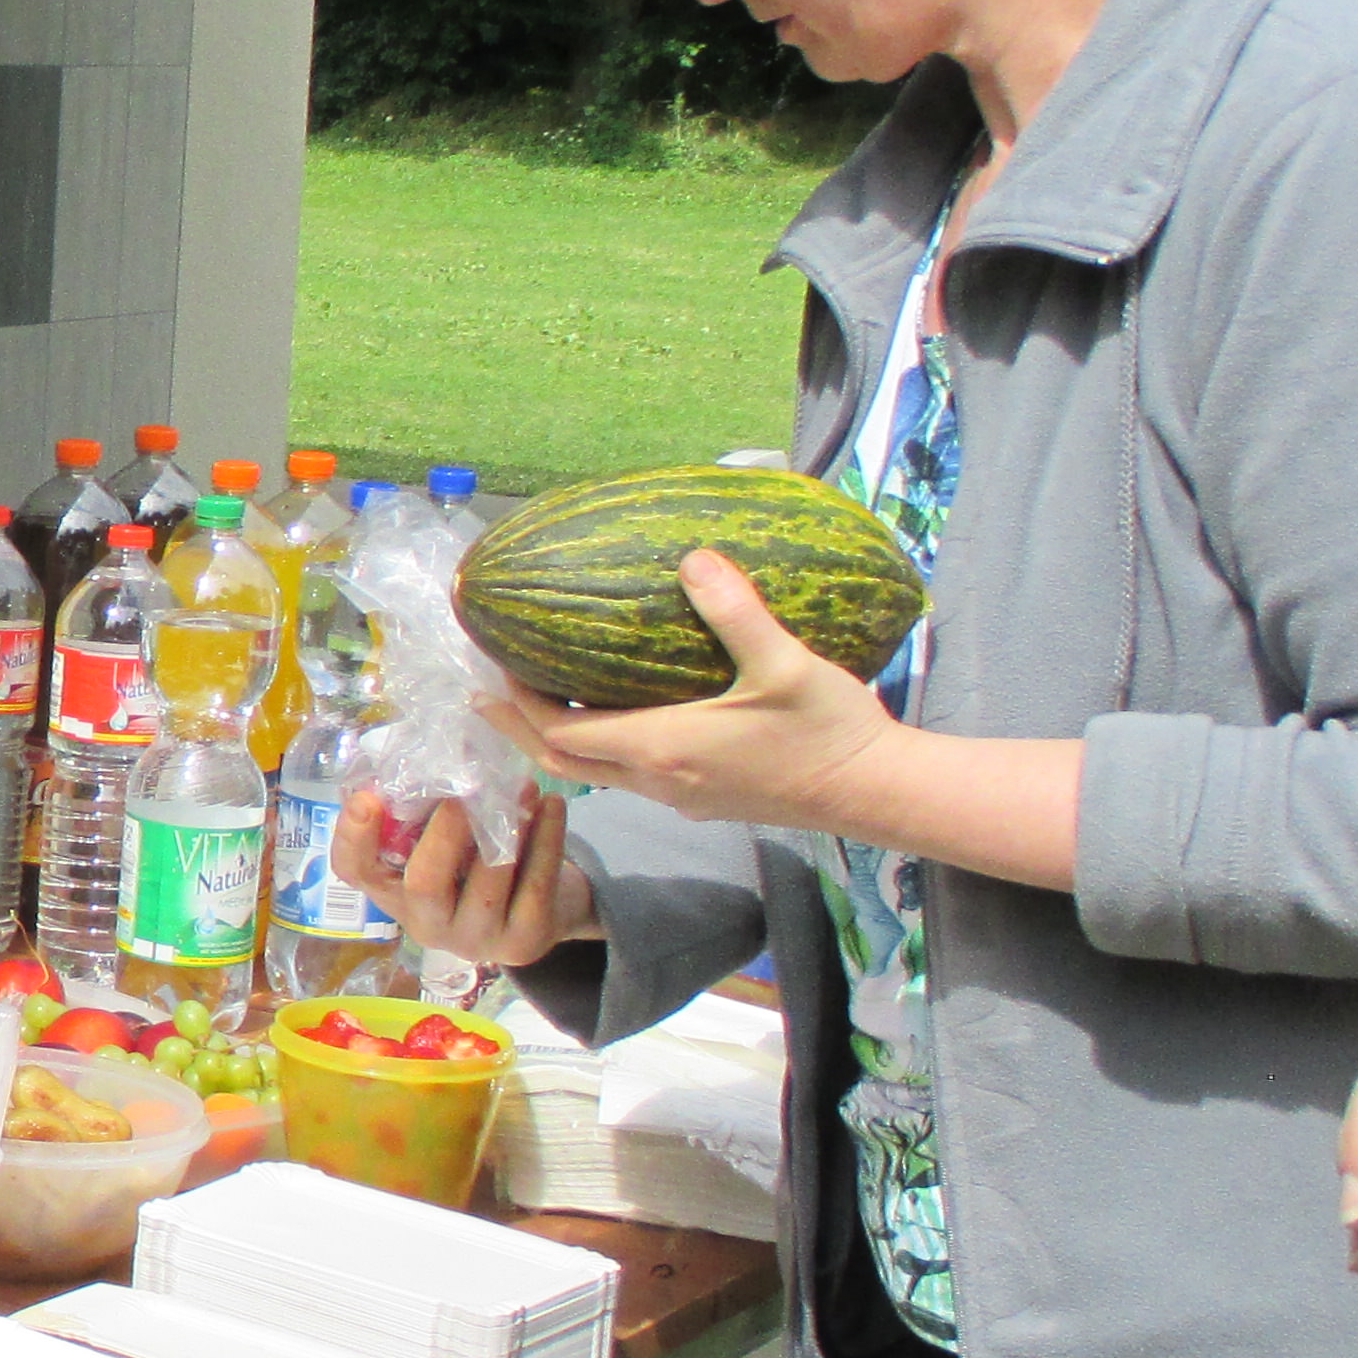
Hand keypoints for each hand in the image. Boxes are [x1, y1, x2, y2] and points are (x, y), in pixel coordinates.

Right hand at [337, 782, 597, 969]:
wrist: (544, 912)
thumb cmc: (481, 862)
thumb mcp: (445, 839)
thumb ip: (426, 810)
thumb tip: (432, 752)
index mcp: (394, 892)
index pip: (355, 870)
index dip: (354, 837)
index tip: (367, 798)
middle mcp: (426, 924)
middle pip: (422, 884)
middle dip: (444, 834)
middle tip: (465, 793)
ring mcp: (475, 940)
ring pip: (487, 885)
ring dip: (507, 828)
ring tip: (524, 787)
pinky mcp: (523, 942)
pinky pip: (535, 887)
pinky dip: (547, 840)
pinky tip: (552, 805)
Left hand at [502, 550, 903, 836]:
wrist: (876, 792)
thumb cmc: (830, 730)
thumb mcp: (784, 663)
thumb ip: (735, 611)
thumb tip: (694, 558)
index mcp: (664, 748)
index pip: (561, 732)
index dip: (519, 702)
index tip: (494, 664)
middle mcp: (658, 780)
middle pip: (560, 761)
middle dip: (515, 726)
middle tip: (482, 690)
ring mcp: (679, 795)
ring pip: (593, 773)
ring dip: (554, 738)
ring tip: (529, 698)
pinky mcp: (702, 799)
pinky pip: (627, 776)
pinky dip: (596, 748)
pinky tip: (604, 716)